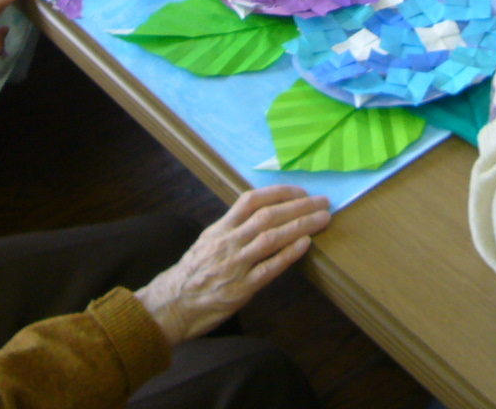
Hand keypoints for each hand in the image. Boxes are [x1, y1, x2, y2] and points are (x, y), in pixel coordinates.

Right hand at [135, 186, 331, 345]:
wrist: (172, 304)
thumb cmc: (194, 272)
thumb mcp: (208, 241)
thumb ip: (233, 227)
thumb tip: (263, 213)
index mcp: (221, 228)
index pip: (251, 200)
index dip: (279, 193)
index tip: (301, 191)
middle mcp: (228, 242)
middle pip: (267, 216)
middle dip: (299, 206)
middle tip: (323, 202)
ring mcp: (235, 265)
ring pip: (271, 238)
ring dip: (301, 225)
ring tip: (323, 219)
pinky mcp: (241, 289)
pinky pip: (268, 268)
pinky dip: (288, 254)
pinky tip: (305, 244)